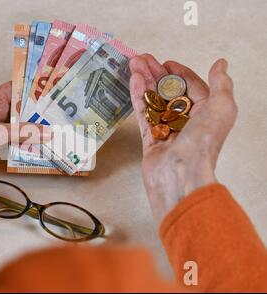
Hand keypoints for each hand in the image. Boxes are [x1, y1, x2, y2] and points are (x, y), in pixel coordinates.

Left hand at [0, 82, 49, 190]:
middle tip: (60, 113)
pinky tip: (40, 144)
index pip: (15, 88)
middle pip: (20, 107)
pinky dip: (27, 141)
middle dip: (38, 111)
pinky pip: (15, 138)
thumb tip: (44, 131)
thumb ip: (18, 133)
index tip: (53, 90)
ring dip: (34, 128)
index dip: (34, 88)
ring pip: (19, 124)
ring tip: (55, 129)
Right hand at [129, 55, 237, 222]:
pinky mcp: (150, 138)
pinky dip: (138, 97)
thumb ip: (221, 84)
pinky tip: (133, 81)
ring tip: (133, 65)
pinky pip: (143, 114)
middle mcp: (187, 121)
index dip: (179, 73)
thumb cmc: (203, 143)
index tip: (166, 63)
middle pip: (168, 92)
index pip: (191, 87)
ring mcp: (167, 130)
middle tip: (142, 59)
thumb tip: (221, 64)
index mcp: (206, 113)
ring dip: (143, 81)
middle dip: (155, 73)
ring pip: (153, 100)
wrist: (180, 173)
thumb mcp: (221, 107)